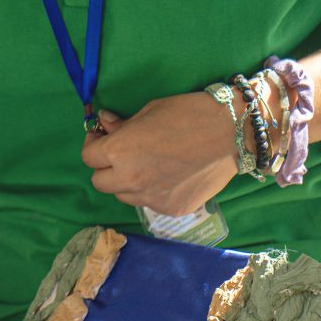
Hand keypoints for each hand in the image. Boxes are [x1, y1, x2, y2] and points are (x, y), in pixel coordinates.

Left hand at [80, 92, 236, 216]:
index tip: (104, 139)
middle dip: (106, 168)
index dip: (94, 146)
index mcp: (119, 153)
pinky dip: (153, 191)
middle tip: (122, 155)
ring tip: (149, 165)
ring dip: (128, 182)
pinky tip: (171, 176)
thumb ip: (122, 125)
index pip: (89, 157)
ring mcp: (150, 198)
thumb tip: (104, 125)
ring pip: (124, 195)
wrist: (231, 133)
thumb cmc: (188, 114)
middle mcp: (129, 180)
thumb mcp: (148, 112)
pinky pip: (150, 202)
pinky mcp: (170, 209)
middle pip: (100, 182)